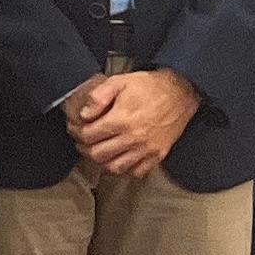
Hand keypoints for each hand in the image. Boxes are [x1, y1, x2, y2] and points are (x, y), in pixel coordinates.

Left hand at [67, 67, 200, 179]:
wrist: (180, 93)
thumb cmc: (149, 87)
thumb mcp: (119, 81)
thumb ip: (98, 97)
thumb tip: (84, 114)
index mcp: (121, 120)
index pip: (89, 136)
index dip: (76, 133)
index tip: (74, 129)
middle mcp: (133, 138)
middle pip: (98, 154)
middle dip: (85, 149)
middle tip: (81, 142)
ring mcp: (146, 149)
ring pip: (115, 168)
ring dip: (101, 162)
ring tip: (96, 152)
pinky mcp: (158, 155)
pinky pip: (136, 172)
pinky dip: (124, 170)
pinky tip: (118, 159)